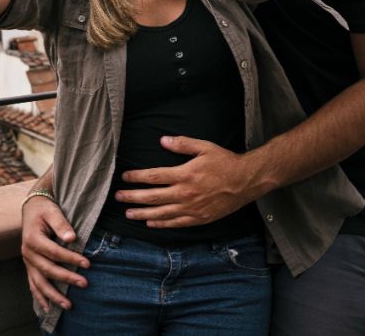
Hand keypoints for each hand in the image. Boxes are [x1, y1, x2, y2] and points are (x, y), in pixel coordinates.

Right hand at [21, 196, 88, 313]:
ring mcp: (27, 261)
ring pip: (39, 282)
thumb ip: (61, 224)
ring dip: (53, 295)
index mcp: (32, 239)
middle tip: (84, 284)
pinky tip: (48, 308)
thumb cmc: (44, 209)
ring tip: (68, 305)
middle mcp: (27, 253)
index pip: (54, 252)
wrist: (31, 208)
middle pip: (48, 269)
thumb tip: (72, 239)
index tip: (87, 264)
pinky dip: (40, 297)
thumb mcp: (53, 211)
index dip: (70, 258)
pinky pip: (33, 284)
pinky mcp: (30, 266)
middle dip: (66, 278)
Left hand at [116, 136, 260, 227]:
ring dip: (142, 214)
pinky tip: (151, 223)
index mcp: (185, 174)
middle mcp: (185, 193)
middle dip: (133, 197)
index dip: (137, 177)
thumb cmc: (225, 162)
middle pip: (153, 197)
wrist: (245, 181)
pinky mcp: (198, 218)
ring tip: (128, 214)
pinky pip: (176, 223)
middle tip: (118, 197)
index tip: (125, 177)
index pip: (154, 177)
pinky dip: (162, 224)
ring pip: (161, 213)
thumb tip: (162, 140)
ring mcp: (191, 208)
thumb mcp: (204, 147)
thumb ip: (182, 144)